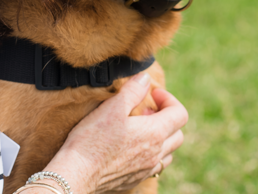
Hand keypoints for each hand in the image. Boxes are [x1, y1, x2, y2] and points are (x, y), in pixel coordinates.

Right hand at [43, 73, 187, 192]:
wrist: (76, 174)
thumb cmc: (93, 138)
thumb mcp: (113, 106)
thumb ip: (134, 90)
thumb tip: (146, 78)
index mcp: (155, 133)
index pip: (180, 114)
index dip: (169, 99)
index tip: (152, 94)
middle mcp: (155, 154)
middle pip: (178, 134)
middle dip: (167, 117)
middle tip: (146, 110)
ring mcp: (146, 169)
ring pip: (168, 152)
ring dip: (161, 137)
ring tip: (140, 128)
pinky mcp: (135, 180)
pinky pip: (154, 166)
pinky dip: (151, 153)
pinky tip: (131, 146)